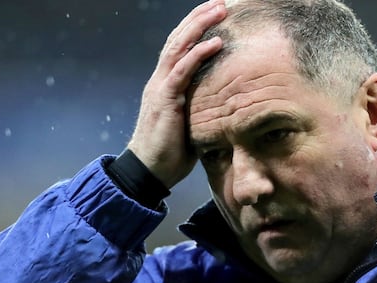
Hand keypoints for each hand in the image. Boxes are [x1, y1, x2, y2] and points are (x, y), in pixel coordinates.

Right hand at [127, 0, 225, 188]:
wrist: (149, 172)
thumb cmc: (171, 152)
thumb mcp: (191, 124)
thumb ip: (202, 108)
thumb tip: (227, 107)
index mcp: (166, 84)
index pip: (180, 47)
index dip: (196, 28)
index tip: (216, 14)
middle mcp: (160, 79)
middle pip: (179, 38)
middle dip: (199, 17)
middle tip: (220, 2)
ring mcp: (160, 87)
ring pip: (179, 47)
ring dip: (200, 26)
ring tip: (219, 10)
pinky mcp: (164, 99)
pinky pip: (181, 71)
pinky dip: (198, 54)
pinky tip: (215, 42)